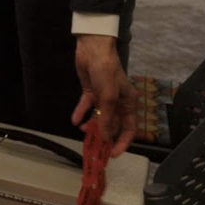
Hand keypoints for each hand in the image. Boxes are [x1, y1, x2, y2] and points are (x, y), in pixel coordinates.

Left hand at [72, 34, 134, 157]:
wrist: (93, 50)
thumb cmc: (107, 71)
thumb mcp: (108, 97)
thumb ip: (107, 118)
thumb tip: (106, 137)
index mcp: (128, 104)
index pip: (129, 129)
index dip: (122, 142)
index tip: (113, 154)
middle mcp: (117, 103)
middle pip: (113, 125)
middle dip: (104, 135)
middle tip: (95, 146)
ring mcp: (103, 98)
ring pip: (99, 117)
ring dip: (91, 125)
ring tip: (83, 130)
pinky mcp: (91, 92)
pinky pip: (86, 107)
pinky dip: (81, 113)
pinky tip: (75, 121)